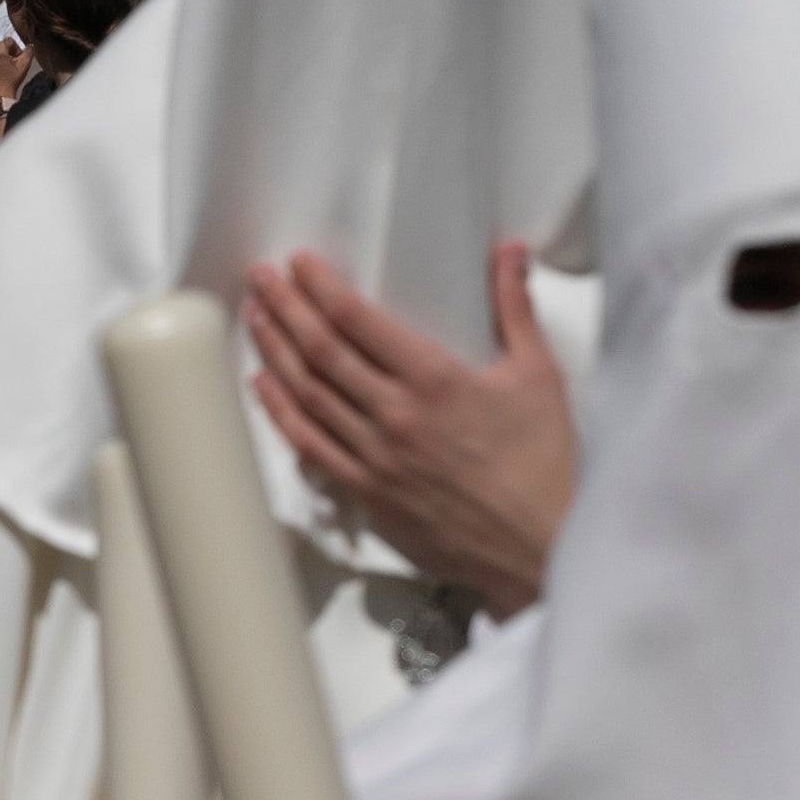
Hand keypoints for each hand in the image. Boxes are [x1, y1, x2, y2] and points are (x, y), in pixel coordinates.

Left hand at [0, 36, 30, 104]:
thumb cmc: (10, 82)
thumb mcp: (24, 64)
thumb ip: (29, 51)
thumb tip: (29, 46)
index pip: (9, 41)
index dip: (16, 49)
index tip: (16, 58)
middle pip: (0, 46)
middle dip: (6, 54)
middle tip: (10, 65)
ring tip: (3, 69)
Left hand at [246, 244, 575, 615]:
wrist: (538, 545)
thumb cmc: (544, 466)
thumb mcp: (538, 375)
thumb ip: (514, 308)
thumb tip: (508, 254)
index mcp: (435, 381)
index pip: (358, 321)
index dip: (320, 288)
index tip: (299, 265)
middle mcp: (395, 416)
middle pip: (321, 352)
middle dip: (286, 308)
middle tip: (260, 278)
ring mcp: (374, 457)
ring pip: (307, 395)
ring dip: (275, 352)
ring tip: (255, 319)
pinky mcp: (366, 491)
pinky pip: (310, 446)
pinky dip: (280, 413)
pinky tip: (263, 387)